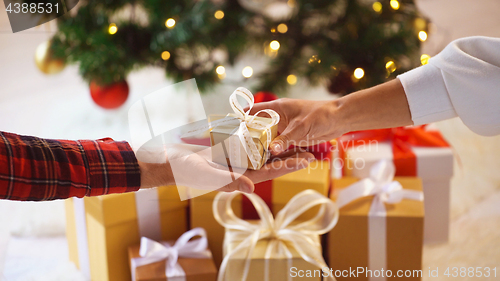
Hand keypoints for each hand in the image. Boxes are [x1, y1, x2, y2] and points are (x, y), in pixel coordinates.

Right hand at [138, 143, 313, 192]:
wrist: (169, 162)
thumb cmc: (186, 171)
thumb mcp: (207, 175)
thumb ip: (230, 181)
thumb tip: (252, 188)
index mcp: (239, 179)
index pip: (269, 173)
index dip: (288, 166)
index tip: (306, 159)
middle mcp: (240, 170)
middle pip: (270, 162)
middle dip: (289, 155)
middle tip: (311, 147)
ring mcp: (234, 161)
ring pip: (262, 152)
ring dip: (278, 146)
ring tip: (296, 137)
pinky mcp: (227, 151)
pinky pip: (248, 144)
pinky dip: (261, 138)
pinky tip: (271, 129)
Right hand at [249, 79, 411, 154]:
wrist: (341, 118)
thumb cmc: (321, 116)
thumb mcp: (301, 128)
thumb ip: (285, 139)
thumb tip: (271, 151)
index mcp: (276, 108)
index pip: (252, 111)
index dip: (240, 120)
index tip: (228, 131)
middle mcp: (277, 117)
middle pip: (257, 127)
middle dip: (247, 138)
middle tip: (235, 152)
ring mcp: (284, 127)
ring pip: (267, 138)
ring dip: (261, 147)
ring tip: (248, 160)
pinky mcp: (291, 136)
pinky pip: (279, 145)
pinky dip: (275, 152)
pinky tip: (268, 161)